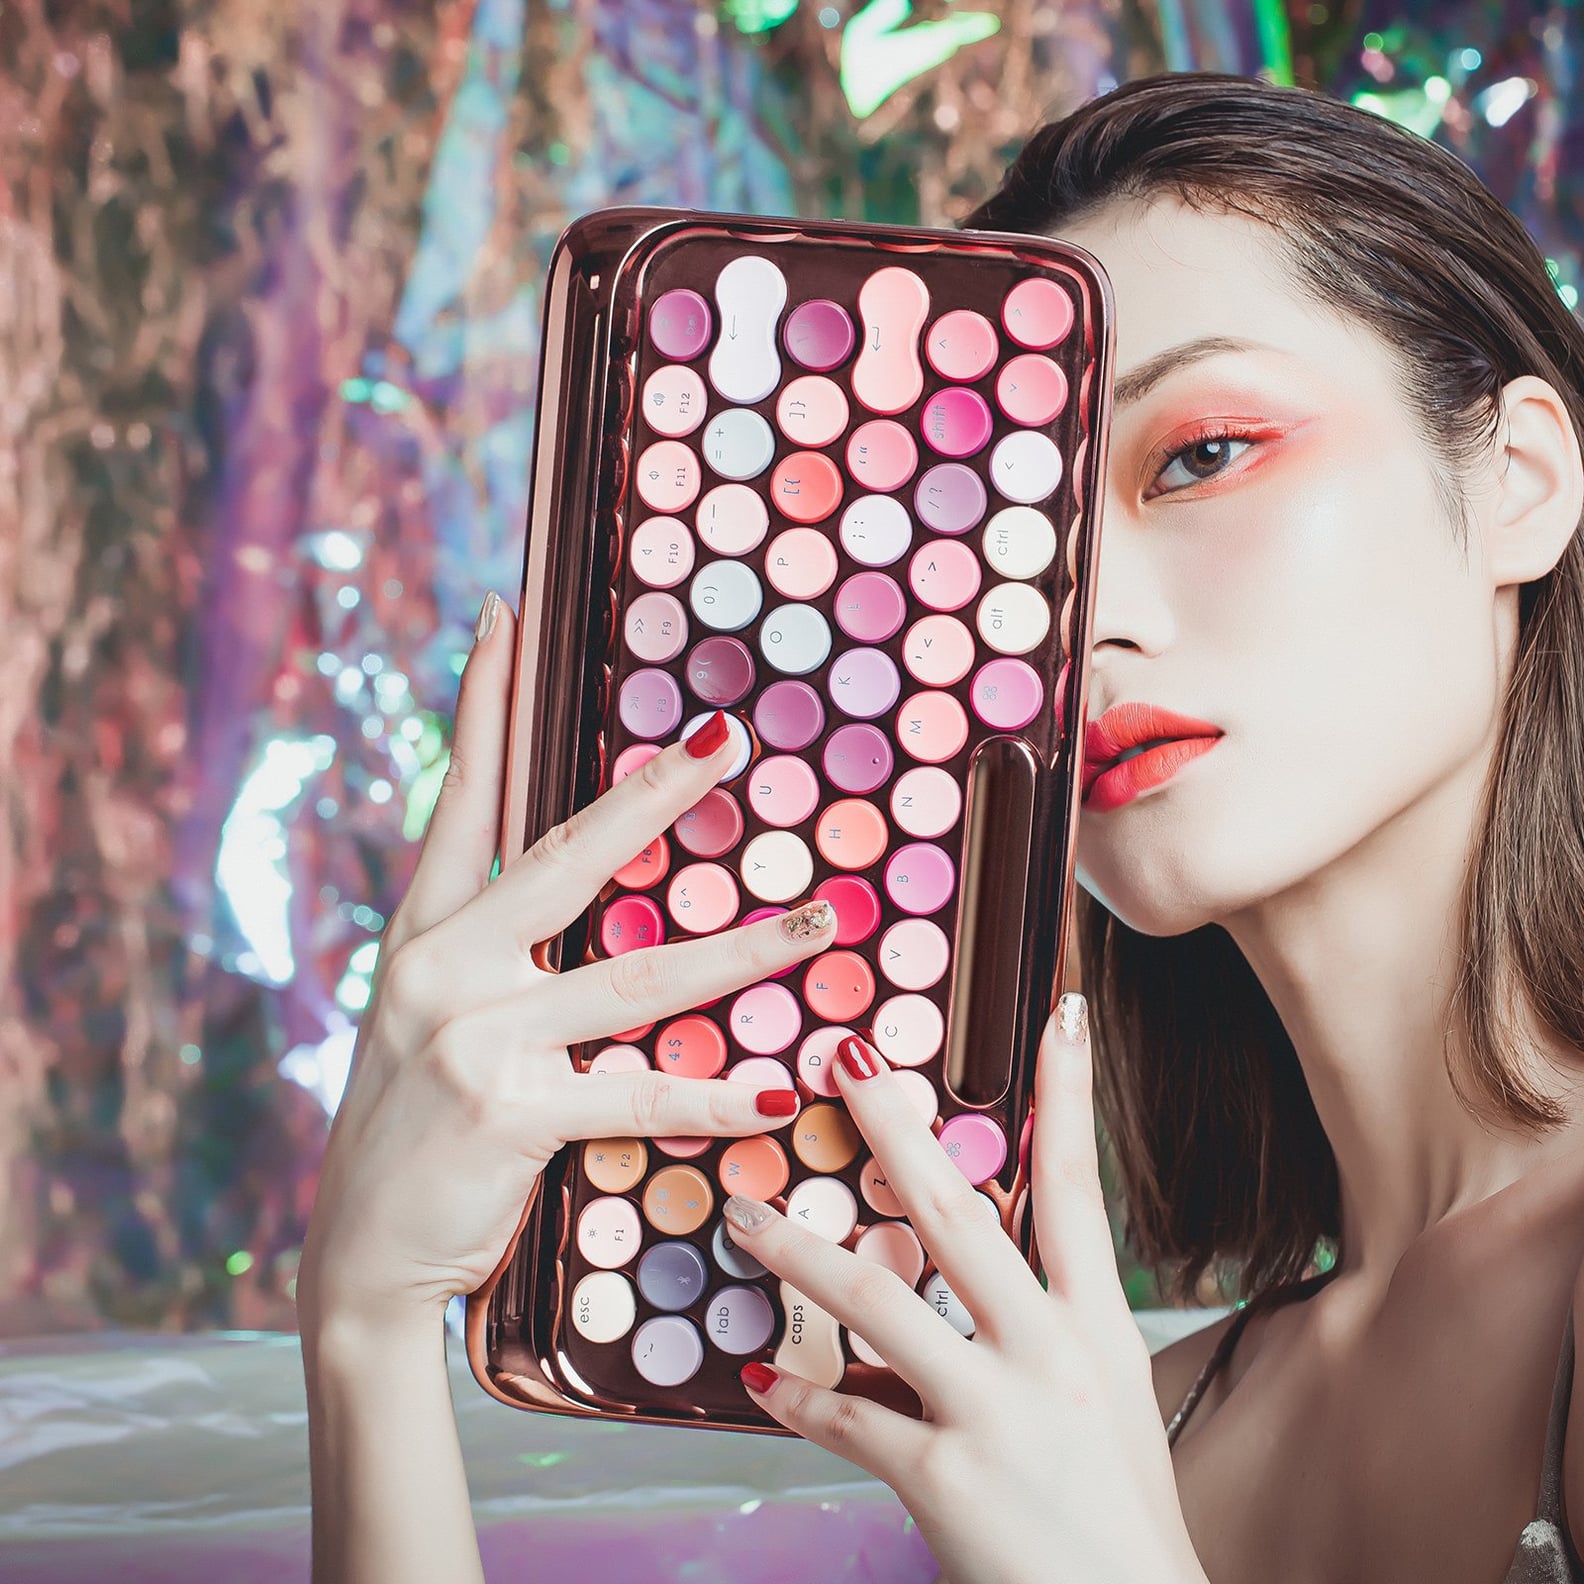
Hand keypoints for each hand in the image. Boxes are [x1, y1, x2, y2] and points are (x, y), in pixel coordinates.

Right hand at [297, 592, 839, 1340]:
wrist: (360, 1256)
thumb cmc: (413, 1133)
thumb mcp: (430, 1021)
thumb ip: (493, 955)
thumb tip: (572, 905)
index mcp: (426, 934)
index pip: (463, 796)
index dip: (485, 703)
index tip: (506, 618)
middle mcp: (443, 967)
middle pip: (568, 857)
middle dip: (653, 794)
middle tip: (726, 741)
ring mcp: (473, 1035)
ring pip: (637, 978)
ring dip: (744, 950)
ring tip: (822, 922)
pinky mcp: (505, 1110)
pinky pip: (636, 1095)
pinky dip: (713, 1099)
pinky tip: (776, 1093)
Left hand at [718, 1003, 1206, 1583]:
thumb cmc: (1120, 1514)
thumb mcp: (1109, 1399)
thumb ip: (1047, 1327)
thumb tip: (981, 1275)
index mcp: (1096, 1327)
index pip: (1079, 1188)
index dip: (1070, 1096)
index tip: (1058, 1016)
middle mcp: (1049, 1352)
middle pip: (958, 1214)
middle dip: (894, 1131)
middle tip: (843, 1062)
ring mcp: (997, 1411)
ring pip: (881, 1300)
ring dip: (802, 1252)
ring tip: (747, 1216)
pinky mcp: (948, 1478)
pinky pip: (851, 1418)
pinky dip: (799, 1398)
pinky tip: (760, 1380)